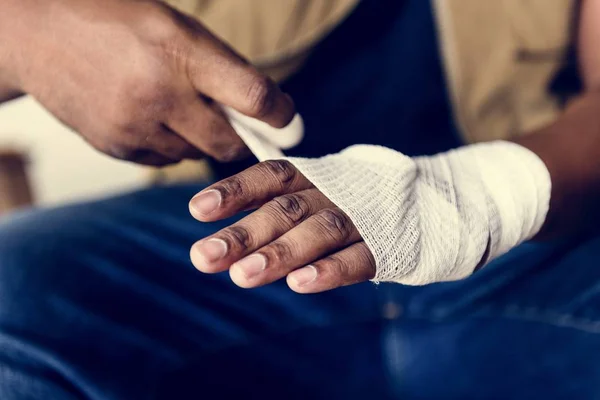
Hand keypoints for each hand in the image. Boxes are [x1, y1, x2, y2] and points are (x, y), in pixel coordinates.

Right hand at [1, 0, 293, 164]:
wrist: (37, 34)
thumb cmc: (116, 20)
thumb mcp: (174, 25)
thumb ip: (218, 67)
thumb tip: (263, 108)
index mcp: (178, 50)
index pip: (251, 95)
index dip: (280, 114)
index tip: (287, 121)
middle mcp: (157, 92)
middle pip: (227, 142)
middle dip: (240, 138)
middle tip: (239, 124)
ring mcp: (133, 125)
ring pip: (195, 155)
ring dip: (201, 139)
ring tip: (179, 107)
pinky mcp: (115, 147)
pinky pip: (165, 160)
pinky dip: (171, 144)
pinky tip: (150, 116)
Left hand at [188, 160, 375, 292]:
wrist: (430, 202)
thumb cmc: (353, 203)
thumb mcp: (315, 195)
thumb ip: (274, 211)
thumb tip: (218, 240)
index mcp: (313, 177)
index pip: (270, 177)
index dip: (235, 190)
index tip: (198, 209)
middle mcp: (333, 193)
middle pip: (286, 209)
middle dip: (244, 233)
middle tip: (203, 257)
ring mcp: (362, 217)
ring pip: (320, 231)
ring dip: (280, 253)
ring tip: (242, 276)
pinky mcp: (388, 245)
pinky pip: (359, 257)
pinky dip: (330, 270)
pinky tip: (300, 284)